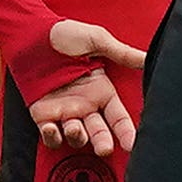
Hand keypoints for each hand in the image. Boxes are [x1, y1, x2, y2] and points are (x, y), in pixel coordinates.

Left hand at [28, 19, 145, 155]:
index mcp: (101, 91)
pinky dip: (51, 137)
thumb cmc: (65, 33)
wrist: (32, 33)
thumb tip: (148, 58)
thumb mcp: (98, 40)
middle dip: (103, 143)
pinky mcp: (43, 114)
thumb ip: (123, 54)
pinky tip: (52, 128)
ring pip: (76, 137)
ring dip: (77, 137)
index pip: (119, 118)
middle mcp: (85, 105)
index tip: (132, 145)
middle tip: (104, 148)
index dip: (126, 132)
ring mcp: (64, 111)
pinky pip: (50, 134)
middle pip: (99, 132)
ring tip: (76, 128)